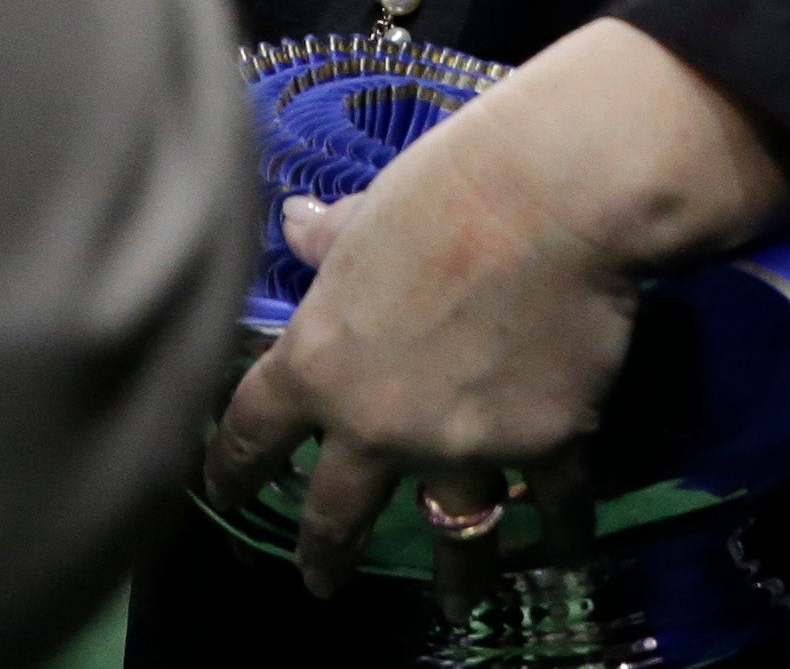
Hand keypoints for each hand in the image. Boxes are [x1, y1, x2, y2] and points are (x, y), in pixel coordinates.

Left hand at [205, 20, 789, 596]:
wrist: (555, 198)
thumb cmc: (446, 186)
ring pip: (453, 537)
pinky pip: (554, 506)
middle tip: (321, 581)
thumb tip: (295, 223)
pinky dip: (563, 532)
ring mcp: (462, 447)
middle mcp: (378, 425)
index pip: (252, 430)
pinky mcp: (543, 447)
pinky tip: (567, 551)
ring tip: (455, 602)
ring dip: (454, 579)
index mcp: (319, 363)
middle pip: (337, 511)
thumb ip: (331, 239)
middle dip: (326, 554)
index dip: (231, 465)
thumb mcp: (369, 213)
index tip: (222, 493)